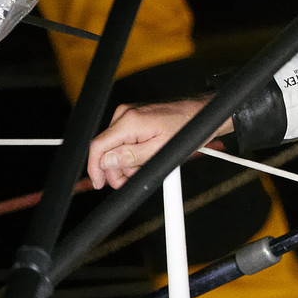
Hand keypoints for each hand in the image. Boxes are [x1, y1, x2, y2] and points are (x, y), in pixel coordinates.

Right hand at [87, 97, 227, 189]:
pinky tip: (143, 159)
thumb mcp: (160, 150)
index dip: (95, 169)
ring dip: (125, 162)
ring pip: (115, 145)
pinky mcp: (135, 116)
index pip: (98, 146)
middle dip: (115, 169)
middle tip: (126, 182)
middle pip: (107, 148)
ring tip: (141, 170)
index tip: (100, 183)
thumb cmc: (187, 129)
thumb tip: (107, 162)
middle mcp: (125, 114)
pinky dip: (131, 152)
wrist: (201, 114)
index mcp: (130, 121)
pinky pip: (124, 139)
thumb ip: (131, 157)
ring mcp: (129, 114)